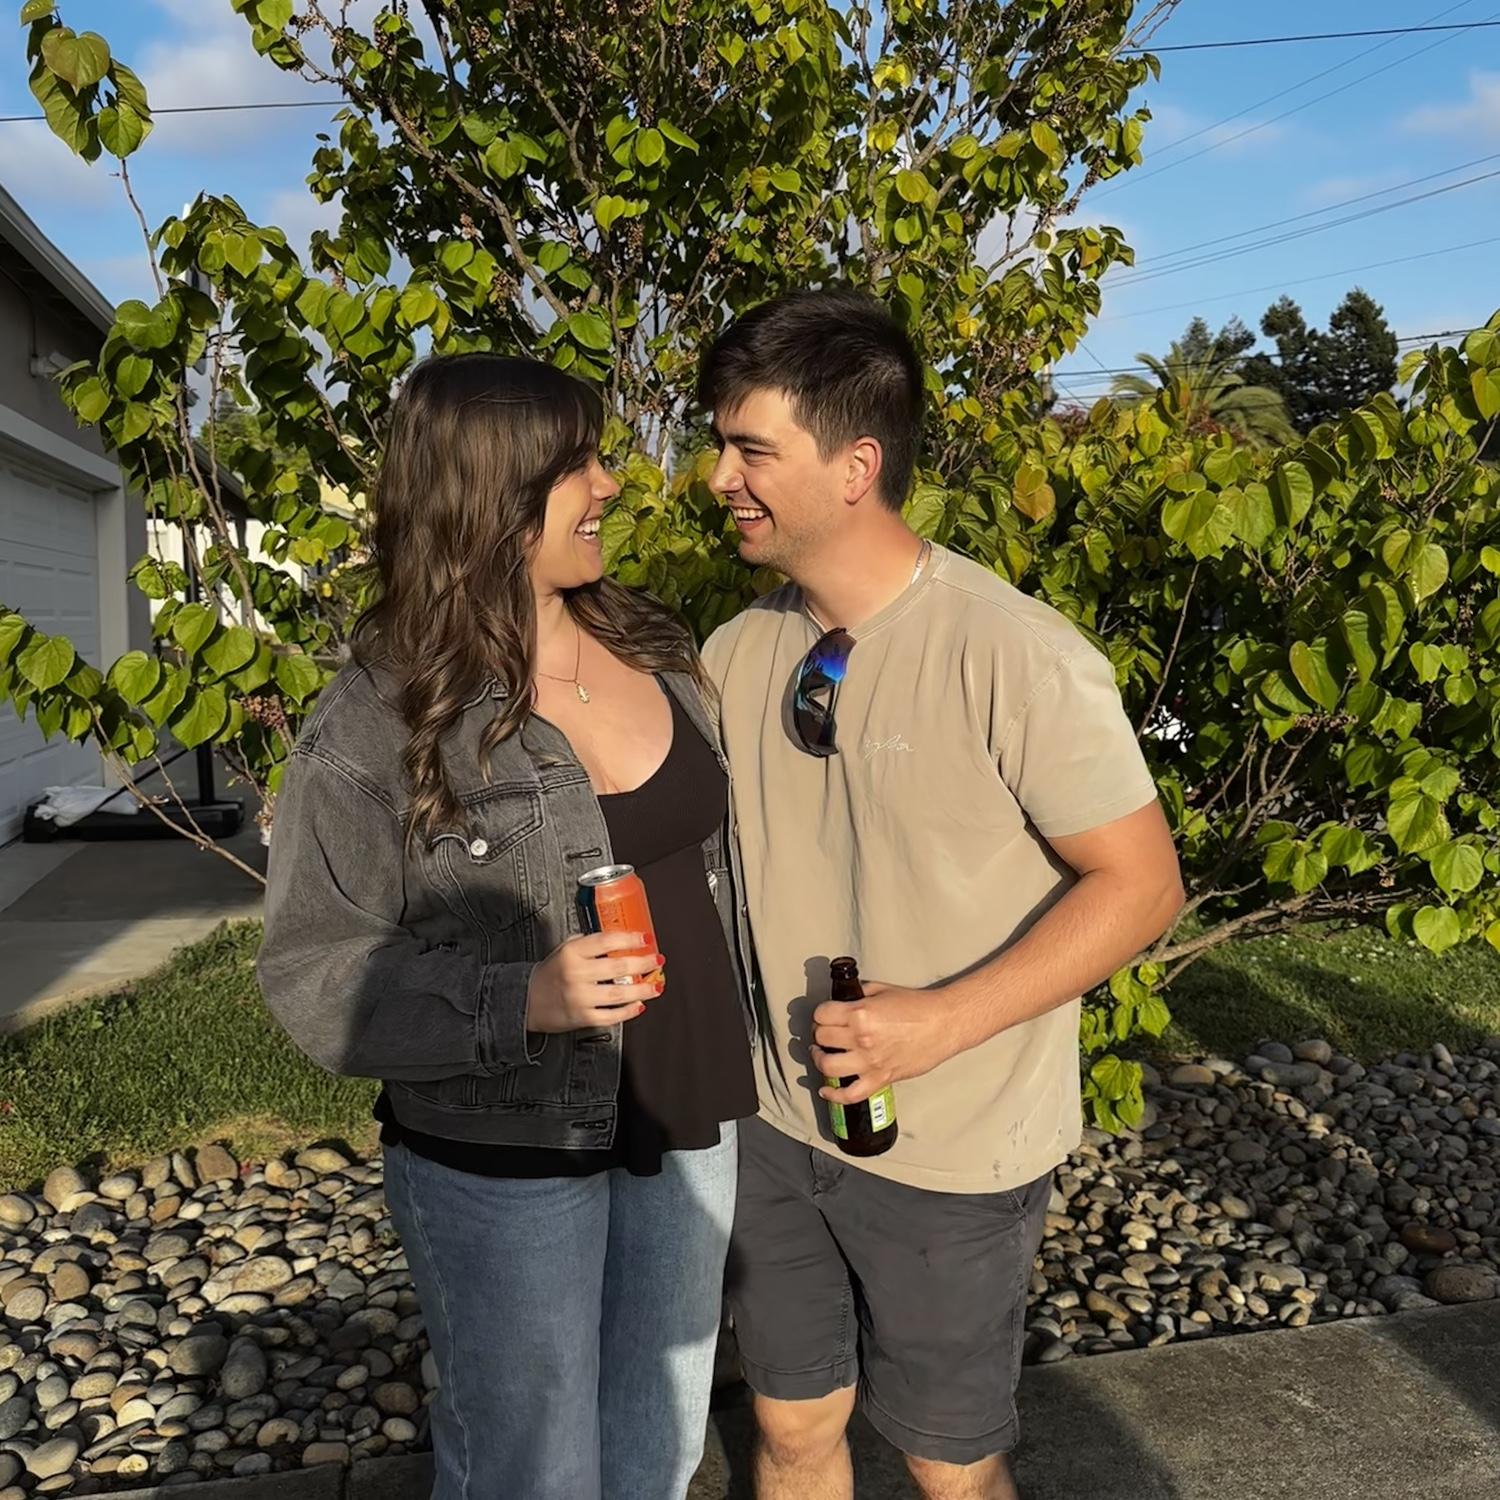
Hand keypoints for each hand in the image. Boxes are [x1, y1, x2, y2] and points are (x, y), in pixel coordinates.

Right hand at [526, 932, 663, 1033]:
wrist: (527, 1000)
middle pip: (618, 967)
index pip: (606, 941)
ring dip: (643, 989)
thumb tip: (620, 940)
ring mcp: (580, 997)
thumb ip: (588, 943)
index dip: (630, 939)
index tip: (646, 938)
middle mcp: (576, 974)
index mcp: (572, 953)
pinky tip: (639, 1005)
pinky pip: (612, 1016)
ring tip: (656, 985)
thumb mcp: (564, 949)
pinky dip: (629, 1011)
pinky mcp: (583, 1017)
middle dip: (643, 963)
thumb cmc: (550, 973)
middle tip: (656, 960)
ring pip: (619, 993)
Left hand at [810, 981, 960, 1105]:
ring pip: (828, 1066)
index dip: (821, 1013)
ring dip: (819, 1059)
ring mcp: (870, 1062)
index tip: (825, 1015)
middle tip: (825, 1032)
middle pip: (822, 1038)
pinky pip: (850, 1094)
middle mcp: (861, 1039)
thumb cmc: (918, 1006)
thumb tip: (843, 1000)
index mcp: (860, 1014)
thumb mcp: (882, 990)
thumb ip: (858, 994)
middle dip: (820, 1033)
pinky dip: (834, 1095)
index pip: (822, 1014)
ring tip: (821, 1054)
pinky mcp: (881, 1079)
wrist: (943, 1024)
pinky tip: (826, 1089)